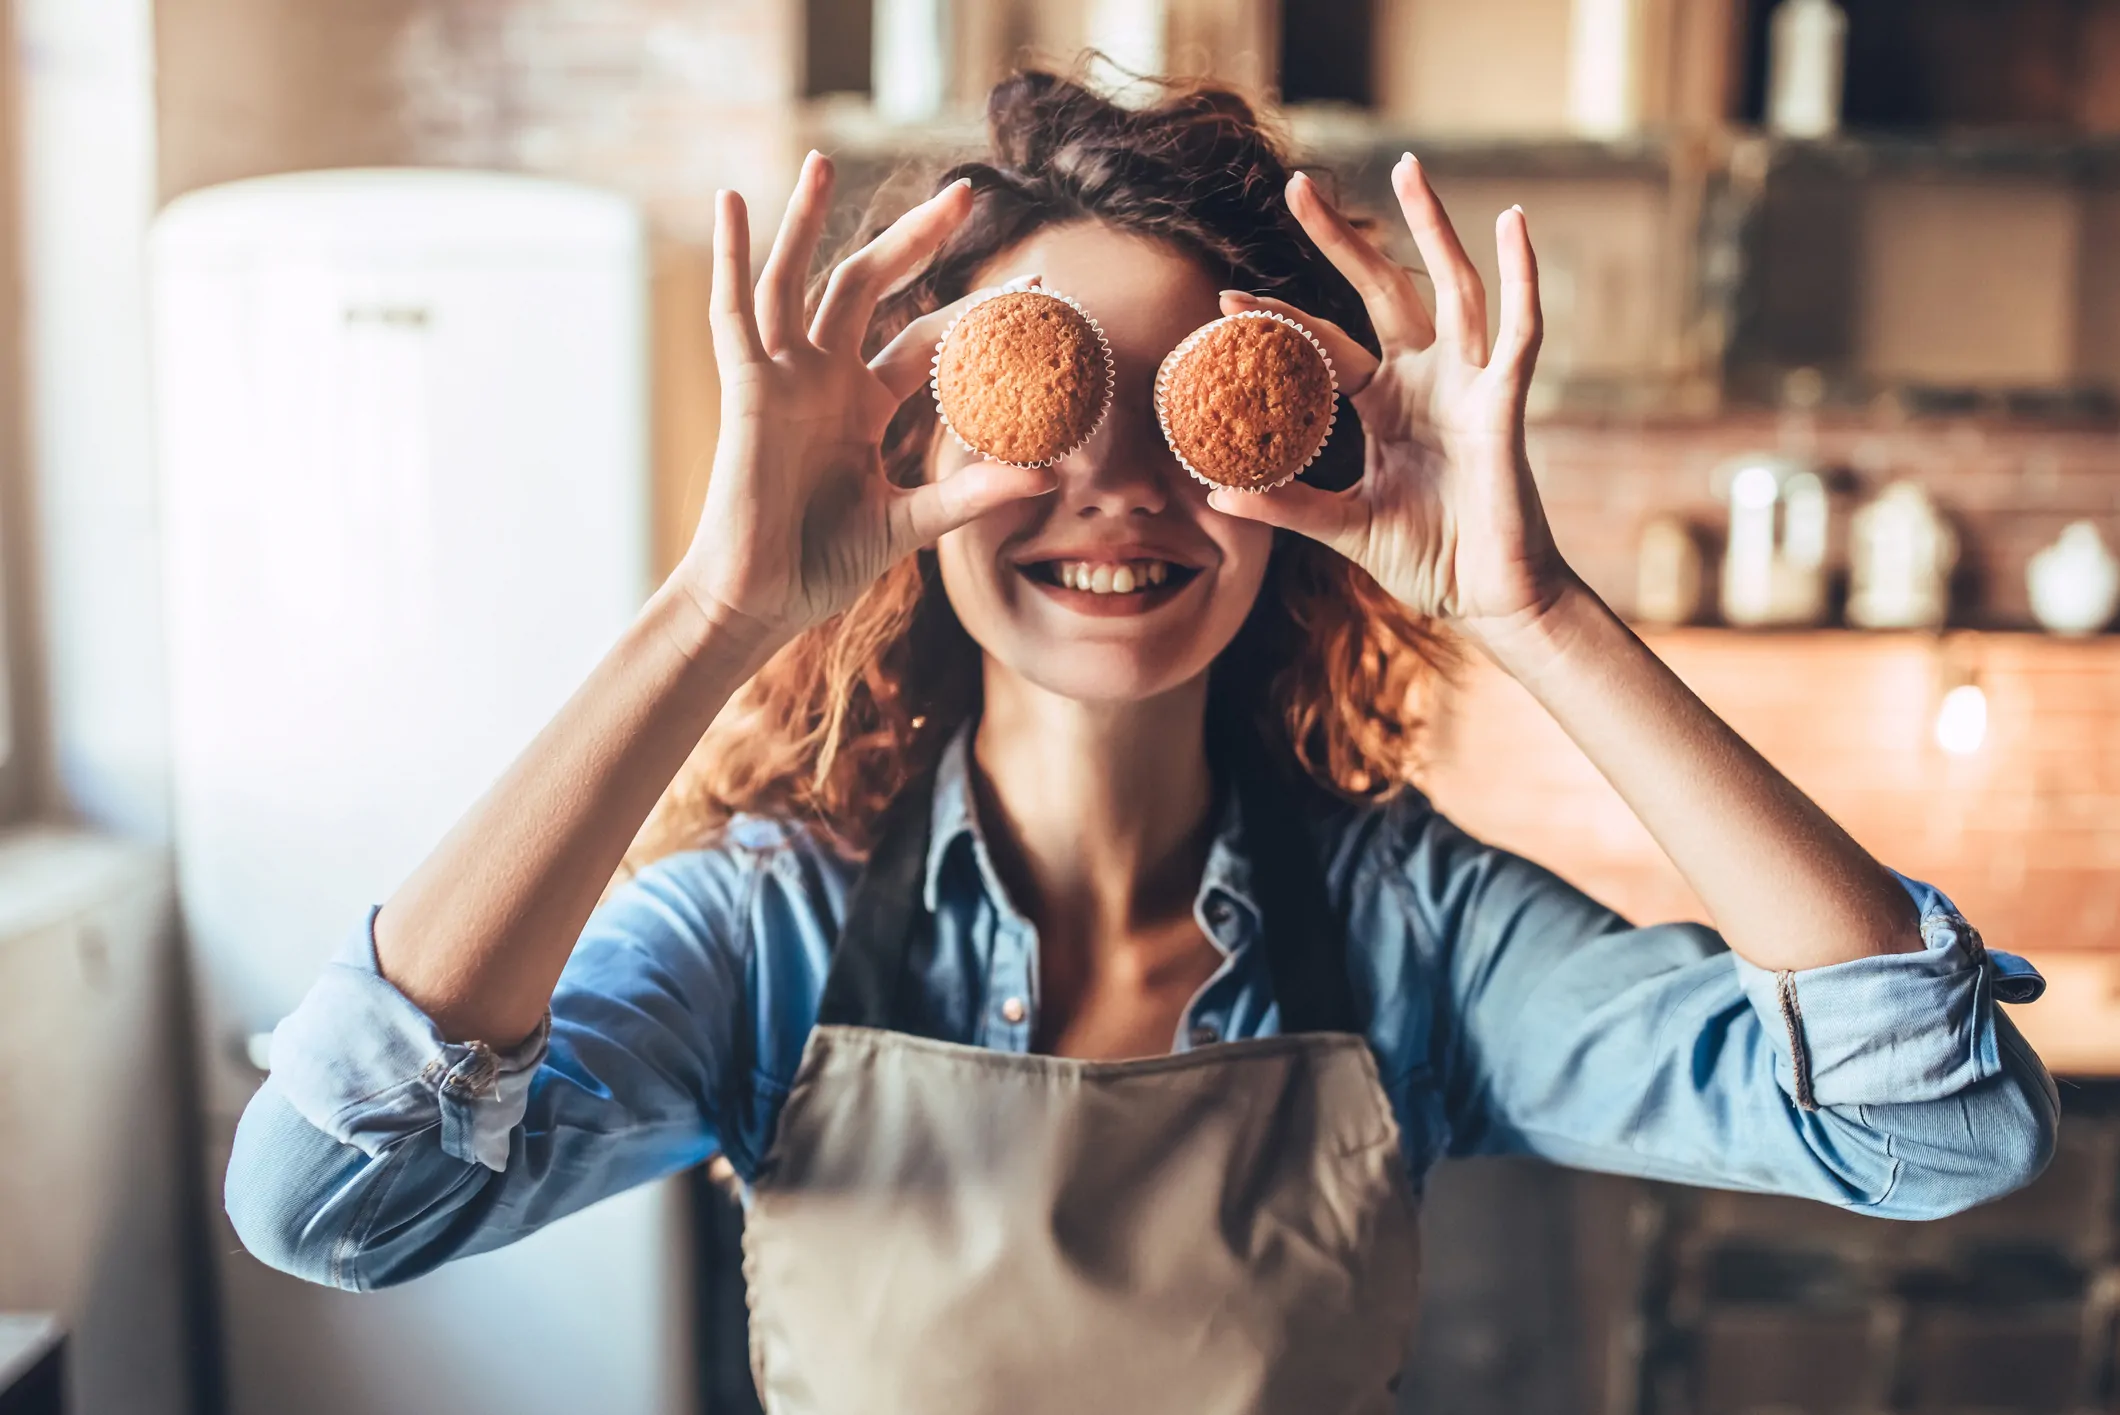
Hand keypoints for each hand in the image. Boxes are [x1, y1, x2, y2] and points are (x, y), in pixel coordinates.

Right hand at [677, 153, 1056, 647]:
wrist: (760, 602)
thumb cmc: (823, 565)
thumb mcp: (909, 525)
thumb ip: (971, 494)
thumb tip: (1051, 477)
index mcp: (863, 405)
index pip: (928, 340)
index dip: (976, 312)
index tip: (1037, 285)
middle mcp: (823, 379)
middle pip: (870, 286)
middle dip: (915, 239)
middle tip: (965, 191)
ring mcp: (782, 379)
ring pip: (797, 279)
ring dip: (807, 219)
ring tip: (823, 160)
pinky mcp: (746, 389)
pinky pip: (734, 312)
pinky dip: (730, 257)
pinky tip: (731, 203)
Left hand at [1205, 158, 1573, 645]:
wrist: (1490, 600)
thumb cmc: (1428, 559)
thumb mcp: (1345, 527)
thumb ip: (1288, 505)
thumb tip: (1216, 492)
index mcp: (1384, 405)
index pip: (1324, 345)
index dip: (1278, 320)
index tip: (1224, 297)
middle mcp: (1426, 382)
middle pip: (1382, 290)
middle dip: (1342, 239)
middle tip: (1296, 185)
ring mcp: (1468, 386)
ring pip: (1451, 287)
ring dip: (1432, 227)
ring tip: (1408, 168)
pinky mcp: (1504, 403)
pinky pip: (1518, 330)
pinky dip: (1522, 277)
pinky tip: (1514, 223)